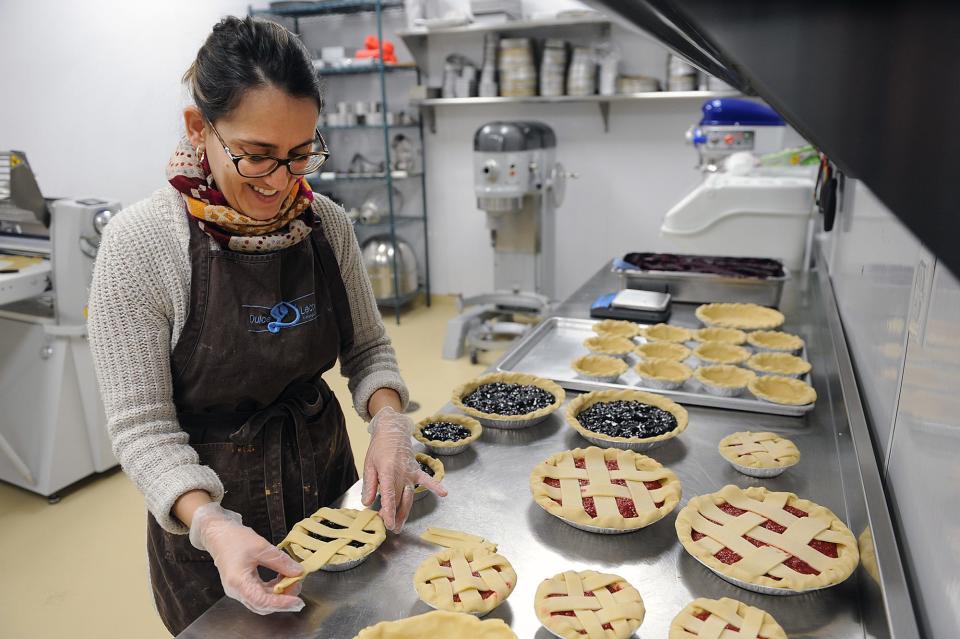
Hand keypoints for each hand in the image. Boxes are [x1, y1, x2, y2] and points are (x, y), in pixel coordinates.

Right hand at [189, 502, 305, 614]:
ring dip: (279, 595)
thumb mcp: (261, 547)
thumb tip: (298, 572)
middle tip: (298, 588)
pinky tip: (283, 579)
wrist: (219, 535)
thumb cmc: (234, 539)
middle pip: (263, 605)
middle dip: (283, 600)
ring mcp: (239, 591)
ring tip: (293, 581)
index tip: (296, 601)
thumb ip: (280, 561)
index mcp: (238, 582)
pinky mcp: (242, 587)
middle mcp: (237, 591)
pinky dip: (273, 589)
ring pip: (262, 601)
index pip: (262, 601)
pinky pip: (260, 594)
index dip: (281, 603)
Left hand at [361, 406, 446, 530]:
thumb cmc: (379, 448)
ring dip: (405, 512)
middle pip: (399, 500)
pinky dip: (435, 486)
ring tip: (401, 525)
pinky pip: (427, 479)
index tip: (388, 524)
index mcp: (387, 472)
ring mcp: (410, 473)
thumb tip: (367, 503)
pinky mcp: (416, 470)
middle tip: (391, 528)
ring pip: (409, 496)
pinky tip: (444, 493)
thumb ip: (370, 485)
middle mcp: (401, 474)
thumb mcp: (369, 465)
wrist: (392, 431)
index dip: (388, 512)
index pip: (389, 496)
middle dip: (394, 516)